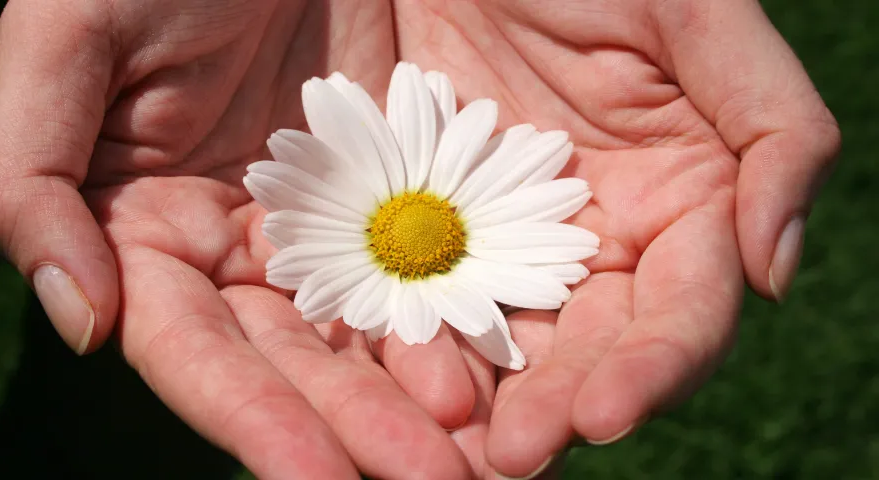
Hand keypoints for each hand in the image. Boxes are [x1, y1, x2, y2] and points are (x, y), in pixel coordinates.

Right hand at [0, 0, 474, 476]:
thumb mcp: (68, 42)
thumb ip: (30, 182)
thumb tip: (80, 325)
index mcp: (151, 234)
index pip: (197, 351)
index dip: (250, 418)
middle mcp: (240, 251)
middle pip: (299, 363)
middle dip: (362, 429)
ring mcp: (324, 228)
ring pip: (374, 333)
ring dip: (427, 398)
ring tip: (489, 457)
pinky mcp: (399, 192)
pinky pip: (437, 267)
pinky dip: (469, 321)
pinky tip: (514, 373)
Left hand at [393, 0, 839, 476]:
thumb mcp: (698, 20)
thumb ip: (775, 134)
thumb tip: (775, 274)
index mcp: (681, 203)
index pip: (682, 312)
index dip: (652, 367)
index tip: (601, 413)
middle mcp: (601, 239)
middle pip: (591, 346)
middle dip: (557, 404)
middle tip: (513, 456)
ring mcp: (515, 238)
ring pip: (508, 339)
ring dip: (484, 398)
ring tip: (452, 453)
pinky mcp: (436, 223)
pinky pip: (426, 293)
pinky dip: (416, 341)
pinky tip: (394, 380)